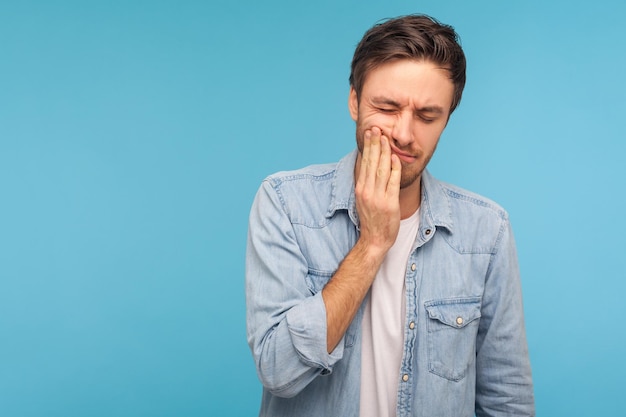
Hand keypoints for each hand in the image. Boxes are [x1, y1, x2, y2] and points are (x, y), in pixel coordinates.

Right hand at [355, 127, 401, 256]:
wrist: (374, 240)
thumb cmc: (371, 219)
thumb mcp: (364, 199)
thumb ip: (367, 183)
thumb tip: (370, 166)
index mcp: (360, 189)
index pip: (364, 163)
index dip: (368, 147)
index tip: (370, 133)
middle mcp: (367, 191)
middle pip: (371, 163)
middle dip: (374, 144)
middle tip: (377, 129)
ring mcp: (378, 197)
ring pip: (382, 170)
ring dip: (384, 152)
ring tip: (386, 138)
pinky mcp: (389, 203)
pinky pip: (392, 182)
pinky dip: (394, 169)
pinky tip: (395, 158)